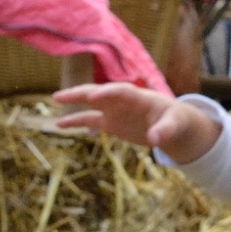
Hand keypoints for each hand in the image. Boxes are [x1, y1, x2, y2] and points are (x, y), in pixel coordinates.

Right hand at [52, 83, 221, 163]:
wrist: (173, 125)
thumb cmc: (175, 120)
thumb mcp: (174, 125)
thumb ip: (164, 131)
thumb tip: (155, 140)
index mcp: (139, 97)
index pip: (121, 91)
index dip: (108, 93)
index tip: (95, 97)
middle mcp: (123, 101)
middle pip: (100, 92)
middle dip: (82, 93)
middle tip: (63, 95)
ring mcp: (114, 110)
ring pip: (90, 103)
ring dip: (74, 100)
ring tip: (55, 99)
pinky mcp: (110, 122)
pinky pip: (89, 120)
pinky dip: (75, 121)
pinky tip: (59, 124)